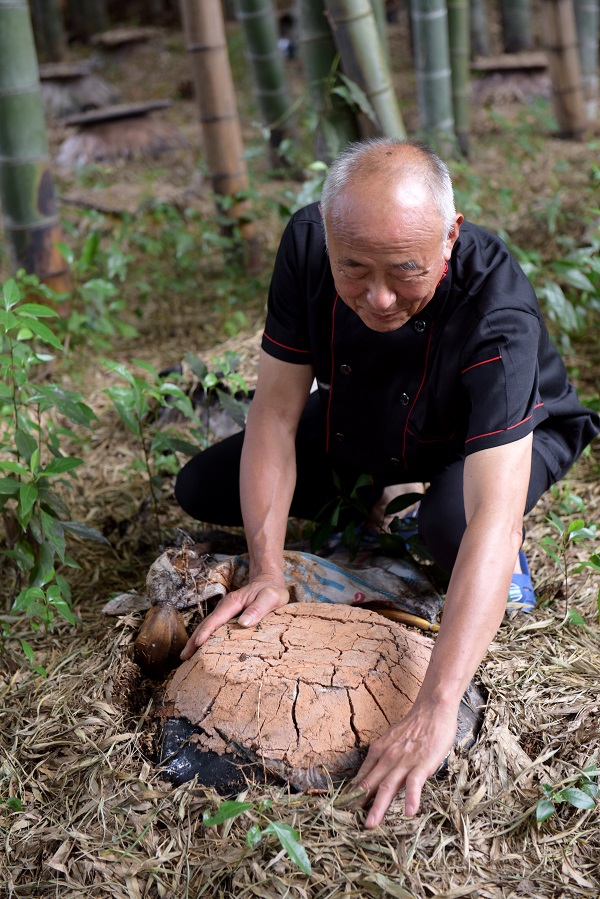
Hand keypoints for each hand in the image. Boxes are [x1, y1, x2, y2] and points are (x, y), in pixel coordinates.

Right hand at [180, 574, 289, 659]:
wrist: (269, 580)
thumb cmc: (271, 590)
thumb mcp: (271, 597)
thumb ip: (258, 609)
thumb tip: (243, 623)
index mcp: (233, 602)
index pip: (215, 619)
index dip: (205, 632)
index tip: (196, 645)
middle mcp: (225, 606)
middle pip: (205, 624)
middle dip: (194, 640)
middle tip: (184, 656)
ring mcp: (225, 611)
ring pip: (207, 626)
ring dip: (196, 640)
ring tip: (187, 656)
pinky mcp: (227, 616)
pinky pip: (213, 627)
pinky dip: (204, 637)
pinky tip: (201, 648)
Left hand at [349, 699, 457, 827]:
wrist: (432, 708)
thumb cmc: (414, 726)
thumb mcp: (391, 740)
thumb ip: (383, 757)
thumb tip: (373, 774)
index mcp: (378, 751)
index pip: (362, 776)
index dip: (354, 794)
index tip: (346, 810)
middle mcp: (387, 757)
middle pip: (370, 785)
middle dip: (359, 805)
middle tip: (349, 823)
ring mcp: (404, 761)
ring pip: (387, 787)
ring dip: (378, 807)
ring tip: (371, 824)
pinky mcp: (421, 763)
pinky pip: (414, 783)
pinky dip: (411, 798)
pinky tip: (409, 812)